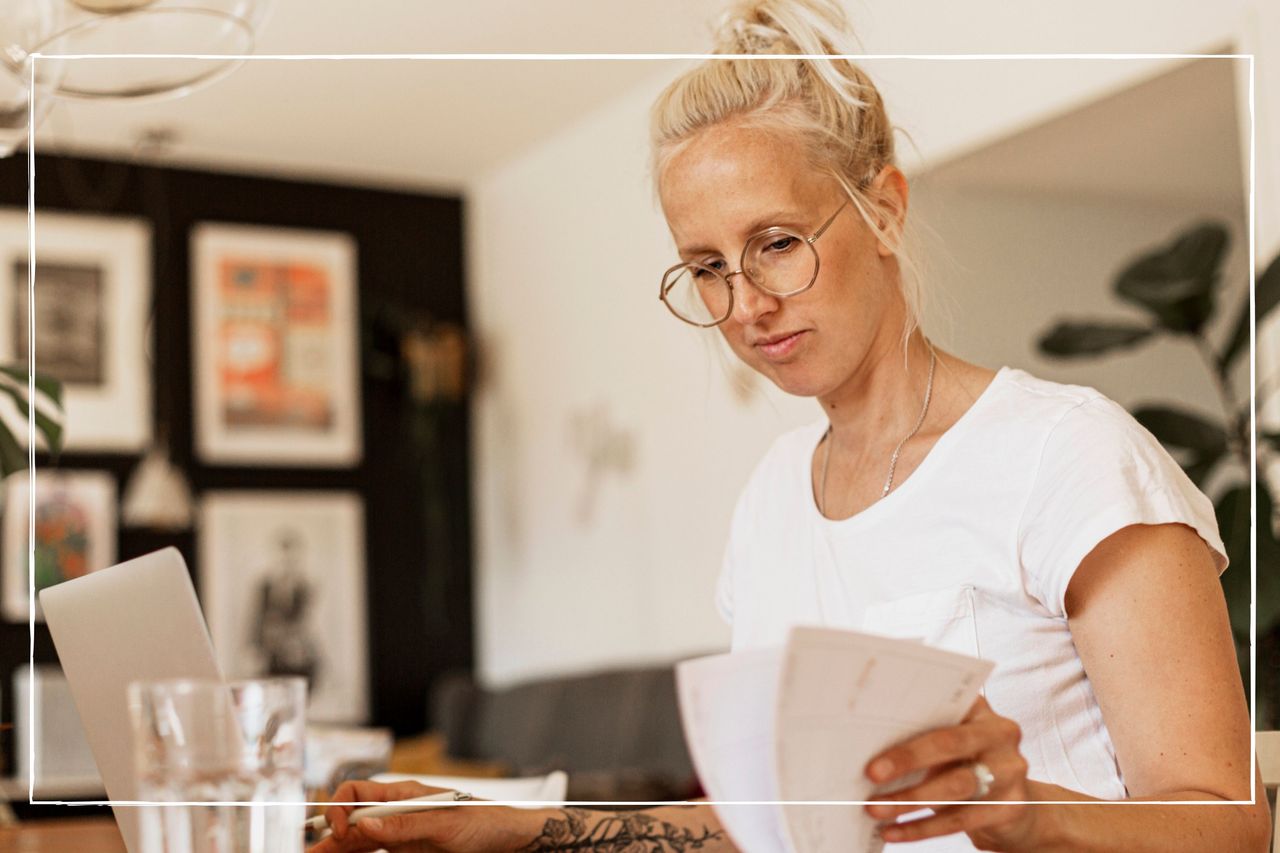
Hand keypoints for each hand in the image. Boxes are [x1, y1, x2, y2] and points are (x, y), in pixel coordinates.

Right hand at [308, 780, 534, 852]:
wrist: (505, 839)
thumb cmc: (482, 821)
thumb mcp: (444, 824)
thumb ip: (405, 825)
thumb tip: (368, 825)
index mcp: (402, 794)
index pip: (356, 793)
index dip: (340, 809)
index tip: (342, 832)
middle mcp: (395, 811)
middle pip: (350, 819)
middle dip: (327, 834)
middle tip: (309, 852)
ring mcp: (398, 832)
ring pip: (356, 840)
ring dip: (335, 850)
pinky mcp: (405, 850)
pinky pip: (371, 852)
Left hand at [863, 696, 1042, 849]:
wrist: (1013, 805)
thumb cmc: (964, 765)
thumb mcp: (949, 744)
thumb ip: (920, 736)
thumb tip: (865, 746)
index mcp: (979, 709)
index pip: (943, 703)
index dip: (908, 712)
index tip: (871, 722)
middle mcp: (1000, 734)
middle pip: (949, 743)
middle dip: (907, 758)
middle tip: (871, 772)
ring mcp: (1010, 771)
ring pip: (954, 786)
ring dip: (909, 800)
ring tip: (875, 809)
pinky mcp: (1011, 807)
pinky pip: (959, 820)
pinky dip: (921, 828)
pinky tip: (894, 831)